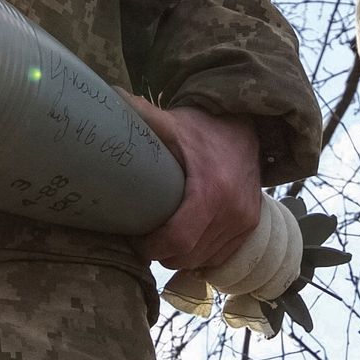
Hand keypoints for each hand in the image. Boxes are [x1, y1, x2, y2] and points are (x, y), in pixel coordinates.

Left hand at [132, 100, 260, 270]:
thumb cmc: (203, 127)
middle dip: (162, 253)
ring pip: (203, 260)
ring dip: (180, 256)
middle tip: (145, 238)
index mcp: (212, 191)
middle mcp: (233, 212)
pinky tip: (187, 240)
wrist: (247, 127)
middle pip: (187, 255)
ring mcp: (245, 222)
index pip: (178, 240)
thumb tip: (108, 98)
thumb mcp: (172, 123)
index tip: (136, 237)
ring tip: (163, 239)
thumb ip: (141, 115)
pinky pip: (220, 257)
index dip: (151, 246)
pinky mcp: (251, 226)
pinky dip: (200, 254)